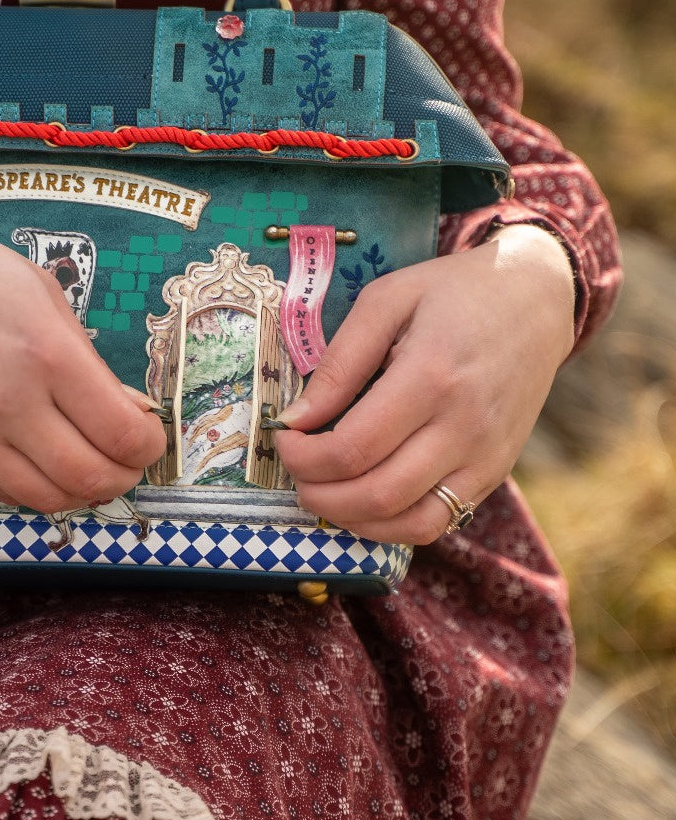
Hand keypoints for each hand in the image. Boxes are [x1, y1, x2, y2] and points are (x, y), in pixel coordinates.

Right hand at [0, 179, 164, 513]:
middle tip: (129, 458)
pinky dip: (36, 488)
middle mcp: (9, 405)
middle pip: (92, 479)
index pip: (122, 434)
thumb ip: (86, 359)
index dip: (149, 444)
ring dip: (83, 491)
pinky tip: (43, 459)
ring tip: (90, 463)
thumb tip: (127, 412)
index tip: (149, 433)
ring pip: (49, 500)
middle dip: (125, 475)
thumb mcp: (39, 293)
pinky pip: (4, 494)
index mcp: (46, 354)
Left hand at [274, 224, 575, 543]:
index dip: (303, 457)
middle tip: (295, 470)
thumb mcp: (386, 302)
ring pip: (410, 523)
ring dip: (352, 519)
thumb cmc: (452, 293)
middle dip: (319, 494)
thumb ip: (339, 363)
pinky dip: (392, 525)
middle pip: (378, 494)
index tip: (283, 439)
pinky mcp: (495, 472)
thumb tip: (296, 420)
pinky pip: (440, 522)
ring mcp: (486, 456)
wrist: (536, 299)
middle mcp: (464, 426)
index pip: (353, 447)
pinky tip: (362, 500)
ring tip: (322, 490)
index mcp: (431, 376)